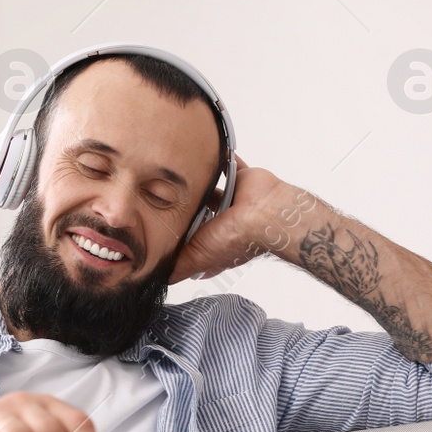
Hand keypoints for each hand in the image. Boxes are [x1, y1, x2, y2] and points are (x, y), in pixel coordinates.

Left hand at [171, 157, 308, 282]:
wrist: (267, 214)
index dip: (184, 237)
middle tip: (167, 197)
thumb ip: (182, 267)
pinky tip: (210, 152)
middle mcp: (227, 221)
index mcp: (217, 240)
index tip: (165, 230)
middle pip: (201, 213)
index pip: (196, 239)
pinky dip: (224, 159)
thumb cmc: (239, 237)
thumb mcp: (200, 258)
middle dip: (188, 208)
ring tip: (183, 175)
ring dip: (202, 184)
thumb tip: (164, 278)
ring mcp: (236, 201)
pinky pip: (233, 166)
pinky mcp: (244, 181)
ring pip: (214, 190)